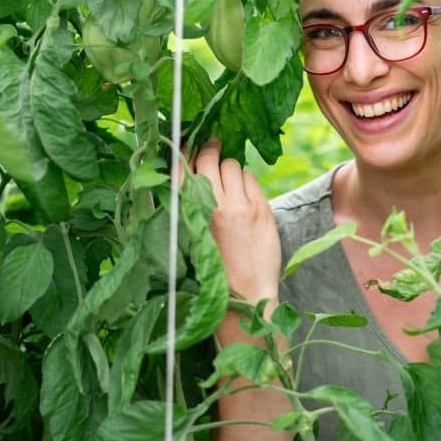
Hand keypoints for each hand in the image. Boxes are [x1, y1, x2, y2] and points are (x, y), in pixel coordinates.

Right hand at [188, 139, 280, 304]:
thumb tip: (190, 175)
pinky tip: (244, 195)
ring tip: (229, 181)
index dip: (183, 152)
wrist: (243, 296)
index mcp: (187, 215)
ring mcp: (239, 206)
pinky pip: (251, 179)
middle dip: (209, 151)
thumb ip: (187, 208)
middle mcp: (211, 206)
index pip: (180, 170)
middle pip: (209, 159)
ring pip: (232, 166)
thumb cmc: (213, 271)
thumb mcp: (188, 240)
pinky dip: (246, 182)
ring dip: (229, 169)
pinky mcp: (261, 210)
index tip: (186, 145)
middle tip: (211, 147)